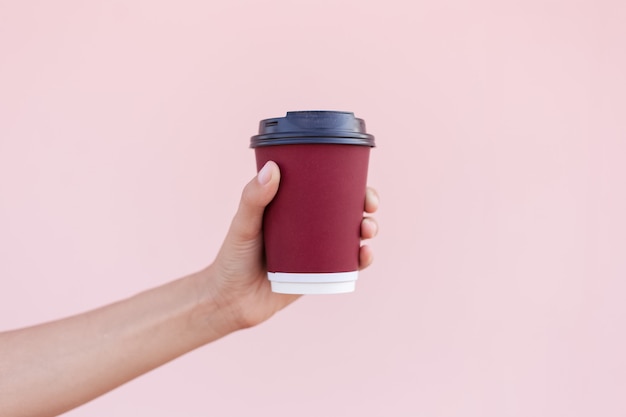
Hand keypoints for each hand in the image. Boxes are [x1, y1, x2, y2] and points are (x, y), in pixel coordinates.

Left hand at [205, 161, 378, 329]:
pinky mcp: (320, 274)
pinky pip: (348, 265)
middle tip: (369, 207)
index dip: (351, 184)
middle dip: (367, 206)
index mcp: (295, 208)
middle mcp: (310, 227)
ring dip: (369, 230)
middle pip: (347, 210)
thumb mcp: (243, 225)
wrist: (231, 301)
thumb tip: (273, 168)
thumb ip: (253, 198)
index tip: (361, 183)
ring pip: (352, 236)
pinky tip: (365, 255)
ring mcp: (317, 251)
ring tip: (366, 232)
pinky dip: (362, 259)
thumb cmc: (232, 258)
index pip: (327, 189)